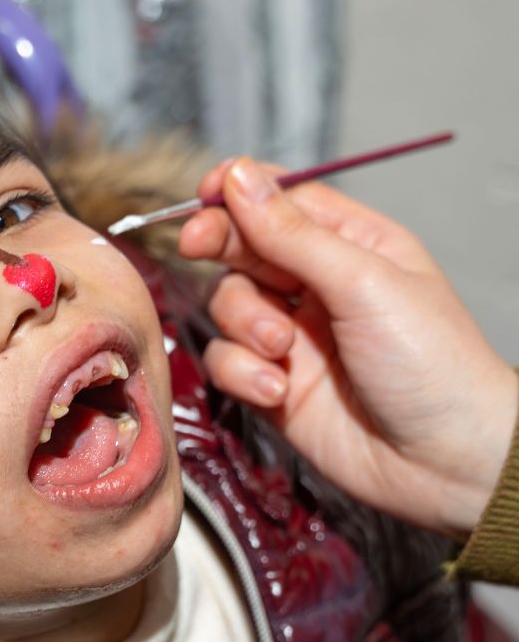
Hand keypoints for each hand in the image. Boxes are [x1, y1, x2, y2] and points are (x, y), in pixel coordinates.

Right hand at [178, 157, 517, 536]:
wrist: (446, 463)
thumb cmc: (433, 365)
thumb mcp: (364, 283)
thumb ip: (293, 234)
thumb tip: (239, 177)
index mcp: (353, 246)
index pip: (283, 201)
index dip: (239, 193)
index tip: (206, 194)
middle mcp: (317, 286)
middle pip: (244, 247)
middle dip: (220, 246)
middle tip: (196, 246)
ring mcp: (292, 336)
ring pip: (228, 305)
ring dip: (244, 324)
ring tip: (281, 350)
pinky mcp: (271, 383)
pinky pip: (227, 361)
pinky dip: (243, 373)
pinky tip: (278, 390)